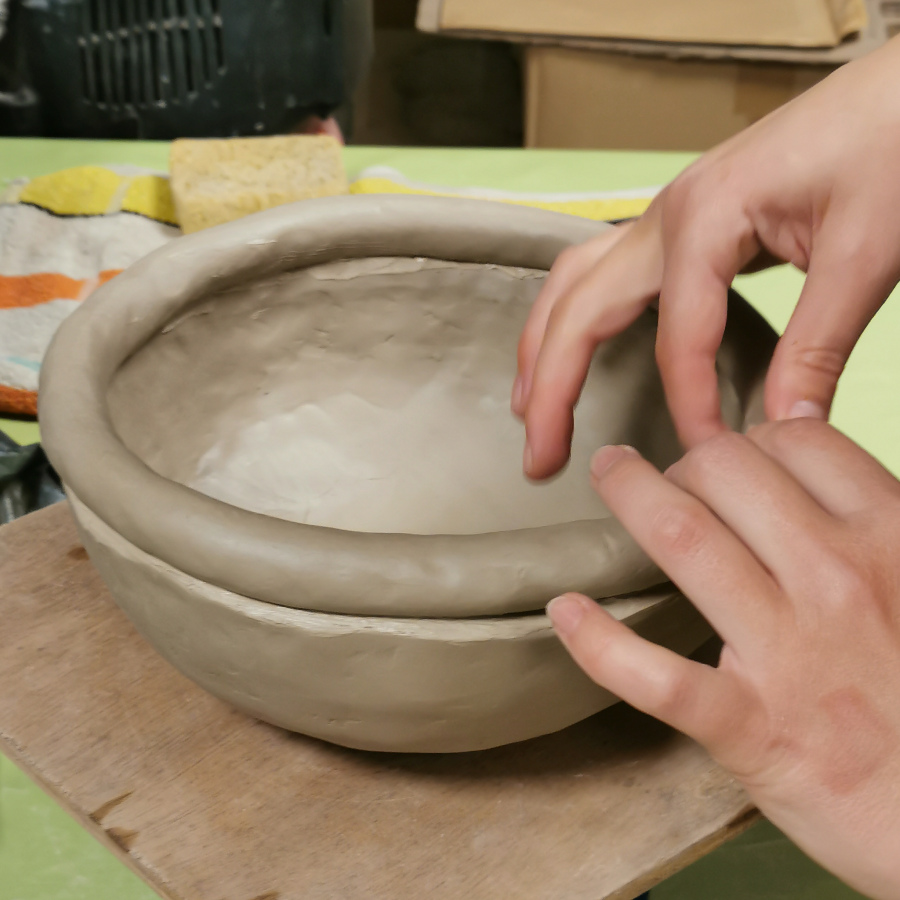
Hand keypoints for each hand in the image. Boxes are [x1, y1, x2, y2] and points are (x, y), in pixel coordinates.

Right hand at [513, 37, 899, 478]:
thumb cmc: (888, 142)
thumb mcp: (866, 250)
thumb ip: (819, 344)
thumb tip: (785, 427)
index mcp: (705, 216)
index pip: (677, 338)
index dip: (687, 405)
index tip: (705, 456)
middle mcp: (667, 214)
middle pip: (579, 309)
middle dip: (552, 388)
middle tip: (539, 460)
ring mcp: (666, 215)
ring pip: (574, 284)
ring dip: (544, 348)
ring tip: (528, 408)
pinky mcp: (681, 223)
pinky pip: (601, 273)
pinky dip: (572, 318)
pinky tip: (572, 346)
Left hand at [548, 419, 899, 898]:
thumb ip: (871, 524)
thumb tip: (809, 470)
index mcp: (890, 537)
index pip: (796, 439)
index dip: (751, 435)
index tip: (730, 455)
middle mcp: (837, 579)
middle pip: (727, 467)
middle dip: (684, 459)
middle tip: (672, 476)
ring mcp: (789, 651)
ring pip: (683, 536)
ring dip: (630, 493)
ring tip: (609, 475)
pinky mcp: (750, 726)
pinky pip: (657, 675)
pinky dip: (599, 641)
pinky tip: (566, 611)